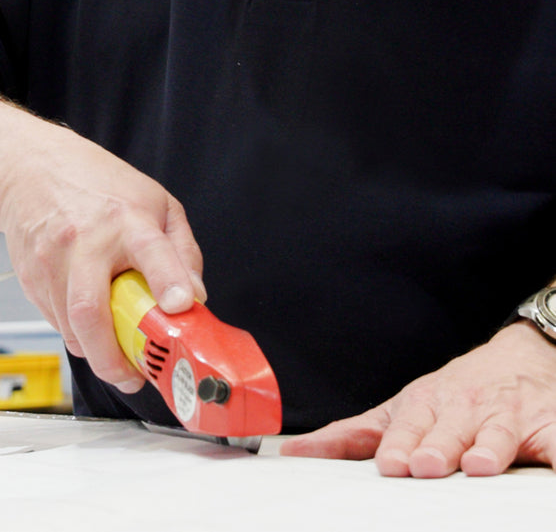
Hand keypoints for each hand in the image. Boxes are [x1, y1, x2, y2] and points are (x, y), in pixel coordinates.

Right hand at [0, 119, 204, 393]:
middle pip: (93, 311)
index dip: (169, 281)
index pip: (151, 251)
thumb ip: (182, 250)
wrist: (29, 169)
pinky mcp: (31, 277)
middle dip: (114, 357)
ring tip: (118, 357)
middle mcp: (86, 240)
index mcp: (126, 218)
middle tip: (134, 375)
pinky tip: (92, 325)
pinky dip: (78, 334)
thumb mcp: (156, 202)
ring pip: (71, 326)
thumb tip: (195, 296)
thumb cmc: (97, 185)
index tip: (182, 307)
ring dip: (97, 353)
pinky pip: (56, 321)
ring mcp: (52, 260)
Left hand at [280, 321, 555, 476]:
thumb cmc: (450, 395)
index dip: (400, 444)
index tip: (392, 463)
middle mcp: (465, 407)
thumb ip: (351, 435)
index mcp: (426, 405)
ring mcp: (507, 414)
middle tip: (426, 465)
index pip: (409, 427)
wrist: (516, 358)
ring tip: (478, 463)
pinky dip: (555, 452)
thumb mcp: (400, 409)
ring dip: (488, 446)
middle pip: (449, 429)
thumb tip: (293, 454)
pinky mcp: (548, 423)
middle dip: (437, 446)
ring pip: (498, 432)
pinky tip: (552, 461)